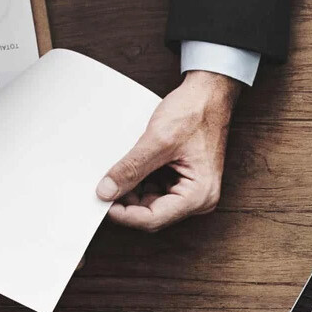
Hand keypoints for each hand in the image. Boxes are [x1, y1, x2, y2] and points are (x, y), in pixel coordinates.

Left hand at [96, 71, 240, 230]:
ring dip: (132, 191)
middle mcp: (198, 199)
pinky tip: (130, 168)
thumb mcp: (158, 140)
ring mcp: (191, 191)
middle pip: (152, 214)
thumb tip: (107, 190)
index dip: (125, 214)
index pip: (153, 218)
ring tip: (116, 173)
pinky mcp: (183, 181)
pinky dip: (140, 182)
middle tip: (104, 187)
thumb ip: (131, 168)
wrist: (209, 92)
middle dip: (127, 202)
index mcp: (199, 195)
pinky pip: (156, 190)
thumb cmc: (196, 111)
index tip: (103, 203)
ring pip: (152, 203)